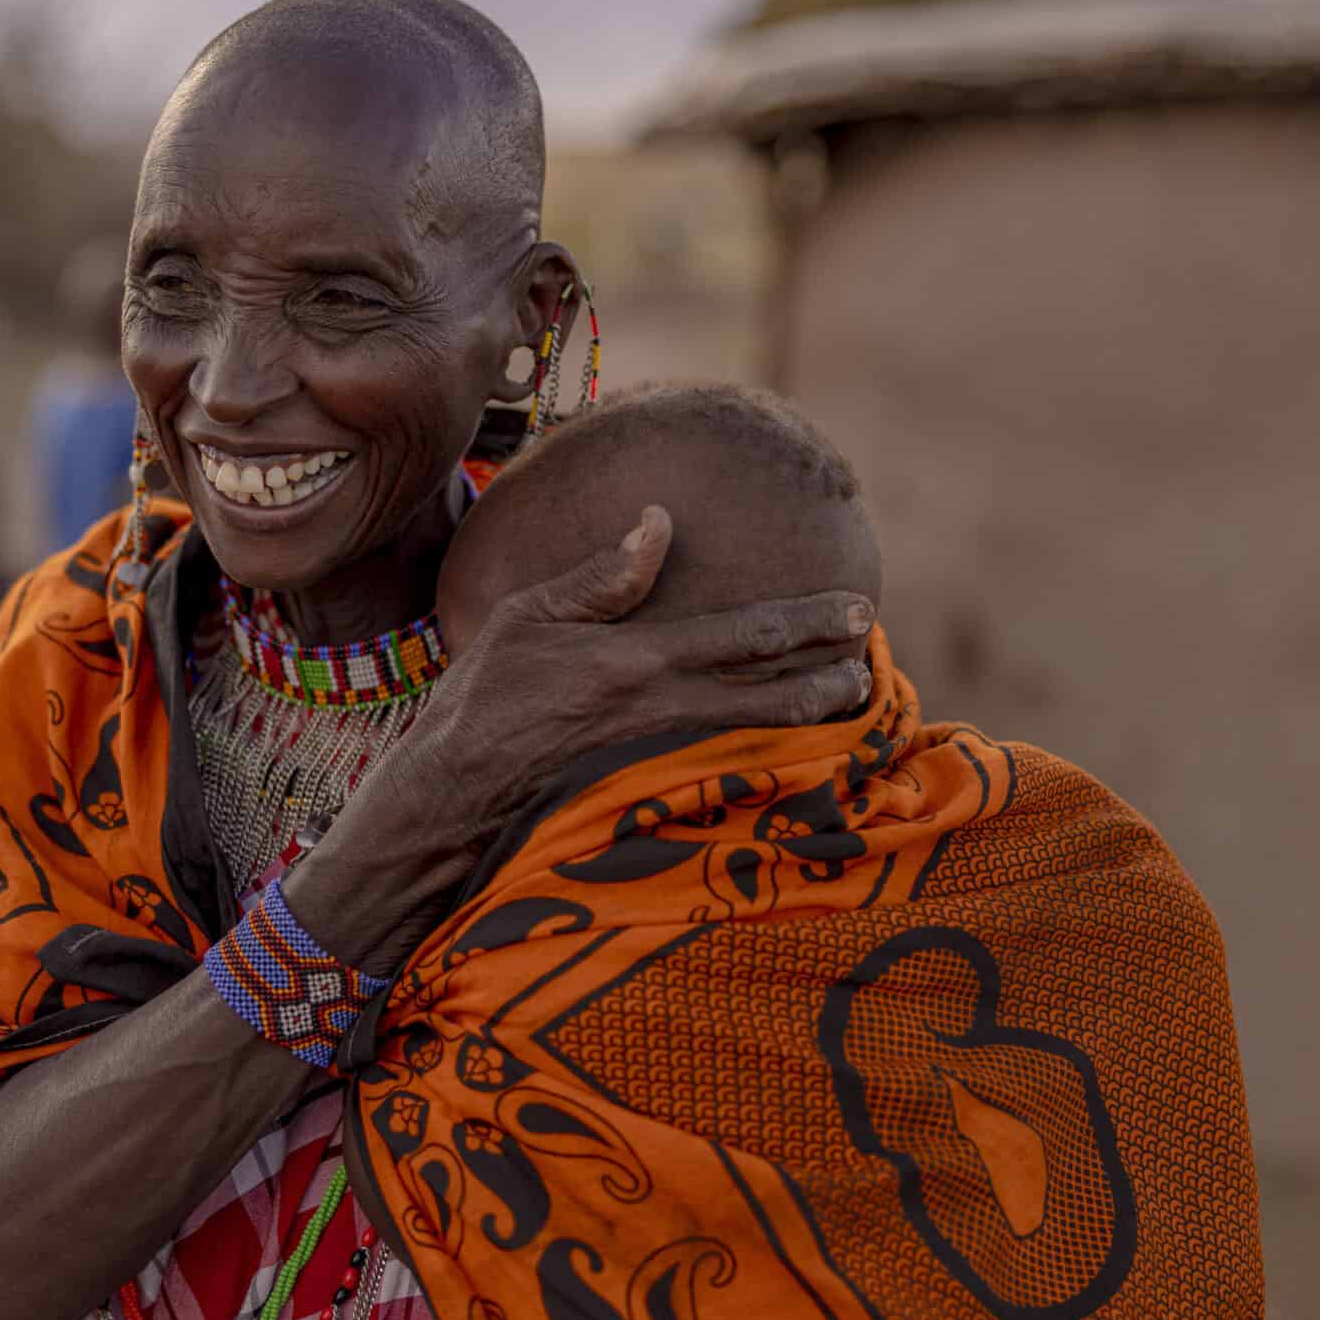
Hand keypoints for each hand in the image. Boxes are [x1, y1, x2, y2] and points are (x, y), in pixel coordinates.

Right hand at [287, 507, 872, 971]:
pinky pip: (727, 772)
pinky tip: (793, 753)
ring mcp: (659, 761)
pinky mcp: (649, 796)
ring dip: (809, 718)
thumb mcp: (528, 618)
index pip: (745, 634)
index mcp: (638, 659)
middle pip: (769, 690)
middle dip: (827, 674)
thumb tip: (659, 520)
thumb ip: (602, 577)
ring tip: (850, 701)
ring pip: (759, 736)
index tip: (857, 610)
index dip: (808, 623)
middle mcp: (661, 712)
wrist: (449, 799)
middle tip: (870, 662)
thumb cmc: (479, 700)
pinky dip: (768, 758)